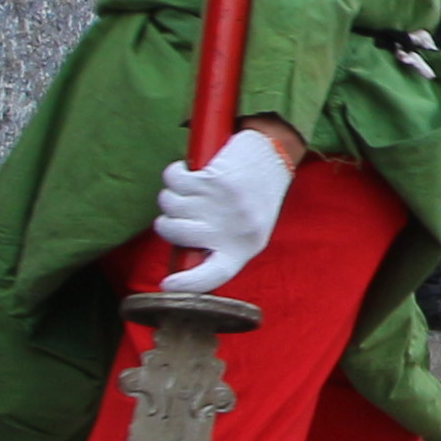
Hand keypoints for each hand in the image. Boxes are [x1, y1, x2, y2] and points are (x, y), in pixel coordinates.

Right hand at [153, 124, 298, 294]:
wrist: (274, 154)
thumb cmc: (255, 195)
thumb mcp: (248, 229)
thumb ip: (220, 244)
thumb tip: (185, 254)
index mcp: (244, 248)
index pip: (214, 275)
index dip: (189, 285)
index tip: (167, 285)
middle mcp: (234, 230)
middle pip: (175, 233)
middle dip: (166, 221)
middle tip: (179, 211)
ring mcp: (225, 205)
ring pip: (170, 203)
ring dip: (172, 193)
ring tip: (191, 188)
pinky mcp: (216, 179)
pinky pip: (175, 180)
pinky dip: (175, 173)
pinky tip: (188, 170)